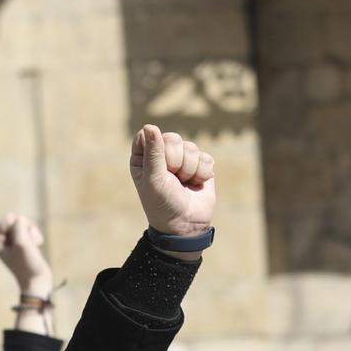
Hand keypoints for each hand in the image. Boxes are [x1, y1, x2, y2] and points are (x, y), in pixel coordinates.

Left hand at [0, 213, 53, 297]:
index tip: (20, 244)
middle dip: (27, 230)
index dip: (20, 228)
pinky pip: (32, 229)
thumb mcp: (21, 241)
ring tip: (33, 248)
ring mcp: (13, 240)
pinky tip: (37, 248)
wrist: (37, 281)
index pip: (10, 217)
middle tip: (29, 246)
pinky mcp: (23, 242)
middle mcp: (1, 238)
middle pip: (18, 219)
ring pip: (27, 223)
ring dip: (33, 234)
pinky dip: (37, 237)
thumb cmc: (27, 264)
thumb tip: (21, 219)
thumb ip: (20, 224)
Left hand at [130, 124, 215, 247]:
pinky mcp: (201, 166)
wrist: (185, 225)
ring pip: (191, 147)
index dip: (156, 147)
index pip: (148, 135)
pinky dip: (202, 173)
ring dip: (189, 170)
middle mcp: (162, 156)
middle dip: (176, 160)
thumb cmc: (162, 204)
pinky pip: (206, 157)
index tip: (158, 166)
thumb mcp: (153, 179)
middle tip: (172, 179)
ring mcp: (183, 160)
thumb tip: (150, 126)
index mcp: (143, 158)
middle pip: (172, 138)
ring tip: (183, 184)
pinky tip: (196, 185)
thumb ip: (153, 152)